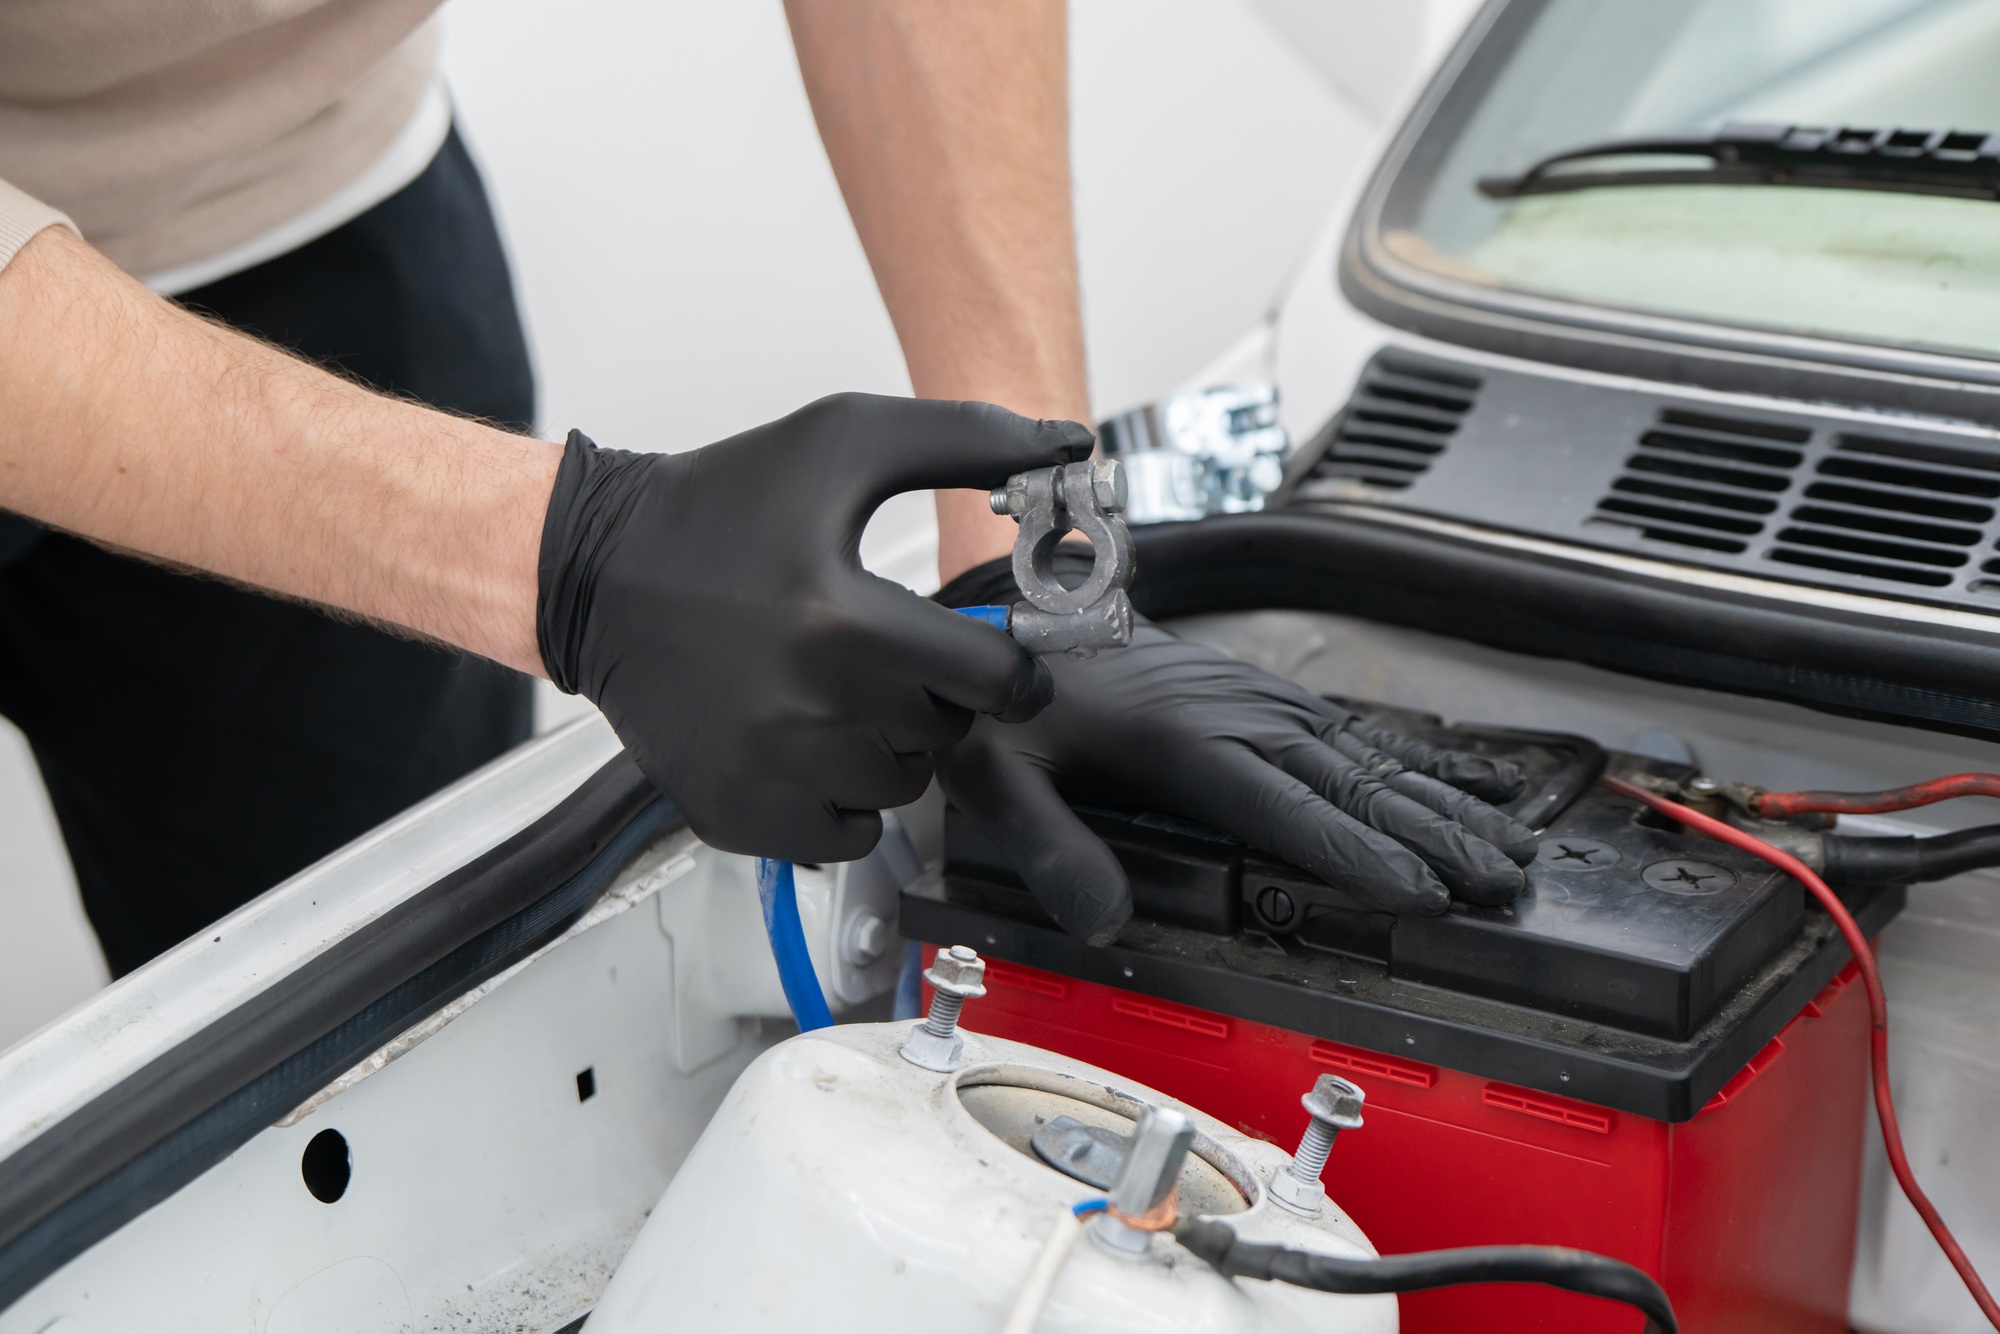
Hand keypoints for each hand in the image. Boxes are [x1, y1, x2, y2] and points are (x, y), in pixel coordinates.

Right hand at [538, 393, 1090, 861]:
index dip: (1011, 667)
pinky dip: (846, 799)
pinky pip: (846, 836)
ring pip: (900, 788)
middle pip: (945, 732)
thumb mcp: (845, 441)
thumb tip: (1075, 446)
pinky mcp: (735, 812)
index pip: (993, 678)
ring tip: (840, 689)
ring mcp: (766, 771)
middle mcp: (804, 707)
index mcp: (840, 617)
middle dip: (936, 694)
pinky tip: (809, 738)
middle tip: (886, 652)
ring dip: (892, 745)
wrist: (595, 570)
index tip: (995, 656)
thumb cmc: (722, 502)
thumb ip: (969, 440)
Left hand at [935, 557, 1535, 942]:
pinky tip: (1468, 783)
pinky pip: (1356, 735)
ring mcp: (1257, 701)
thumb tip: (1106, 922)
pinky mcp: (1262, 698)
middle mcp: (1236, 713)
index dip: (1357, 853)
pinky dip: (1421, 763)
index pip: (1288, 807)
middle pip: (1354, 785)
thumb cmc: (1004, 701)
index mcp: (1182, 737)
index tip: (1420, 891)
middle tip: (1502, 884)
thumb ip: (1050, 847)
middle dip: (1436, 838)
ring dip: (1446, 805)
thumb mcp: (1000, 775)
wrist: (1006, 619)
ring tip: (1514, 846)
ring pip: (1370, 760)